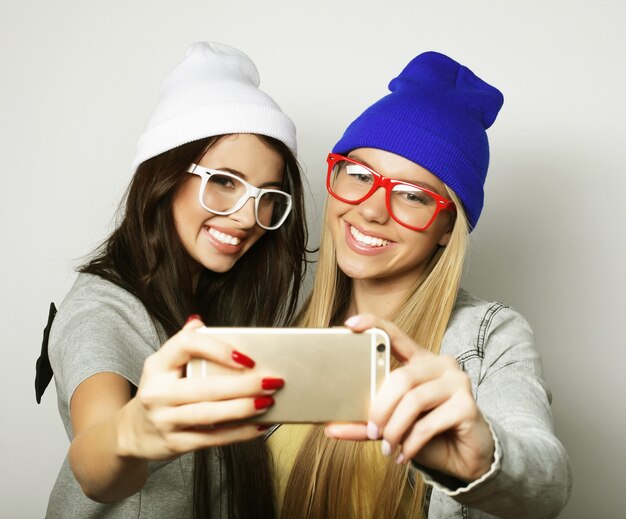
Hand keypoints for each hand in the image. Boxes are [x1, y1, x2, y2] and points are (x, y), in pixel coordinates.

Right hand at [119, 317, 280, 459]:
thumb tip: (199, 322)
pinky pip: (211, 438)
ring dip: (243, 409)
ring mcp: (163, 420)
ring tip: (269, 402)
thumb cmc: (161, 391)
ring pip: (209, 414)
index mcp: (157, 365)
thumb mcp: (165, 365)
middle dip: (243, 385)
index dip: (218, 349)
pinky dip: (238, 433)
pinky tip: (259, 426)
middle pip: (204, 387)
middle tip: (272, 381)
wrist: (132, 432)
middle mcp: (157, 392)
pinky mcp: (174, 444)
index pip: (186, 346)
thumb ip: (184, 344)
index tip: (247, 357)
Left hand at [325, 314, 494, 482]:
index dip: (374, 325)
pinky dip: (411, 442)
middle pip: (401, 377)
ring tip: (388, 447)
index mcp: (421, 360)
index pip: (396, 335)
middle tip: (372, 430)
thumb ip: (367, 421)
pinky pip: (429, 423)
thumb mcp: (394, 424)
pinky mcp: (467, 405)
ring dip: (395, 428)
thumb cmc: (429, 434)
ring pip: (414, 400)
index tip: (350, 324)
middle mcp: (441, 364)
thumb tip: (330, 428)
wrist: (466, 458)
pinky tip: (404, 454)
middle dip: (380, 407)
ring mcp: (457, 382)